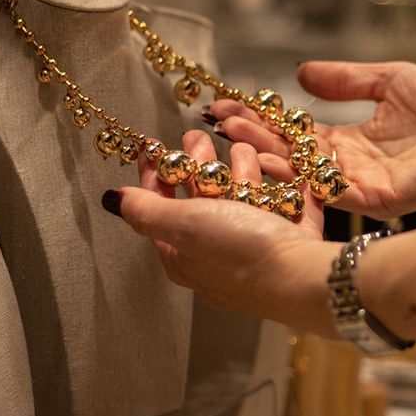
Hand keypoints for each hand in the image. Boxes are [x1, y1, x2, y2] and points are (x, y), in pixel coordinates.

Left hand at [113, 131, 337, 331]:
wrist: (304, 276)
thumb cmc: (239, 251)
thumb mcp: (183, 224)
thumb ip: (146, 210)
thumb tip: (110, 200)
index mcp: (185, 257)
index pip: (160, 211)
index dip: (154, 177)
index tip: (153, 147)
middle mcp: (219, 256)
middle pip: (204, 204)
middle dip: (201, 168)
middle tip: (197, 139)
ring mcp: (260, 249)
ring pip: (247, 201)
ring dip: (242, 171)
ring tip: (243, 149)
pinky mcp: (295, 242)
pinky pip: (287, 205)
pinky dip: (284, 184)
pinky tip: (281, 166)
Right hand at [209, 61, 415, 218]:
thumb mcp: (388, 80)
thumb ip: (345, 80)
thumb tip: (300, 72)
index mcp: (352, 142)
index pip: (297, 133)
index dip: (263, 119)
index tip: (228, 103)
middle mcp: (350, 167)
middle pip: (290, 156)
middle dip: (252, 138)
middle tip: (217, 121)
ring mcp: (361, 186)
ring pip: (302, 175)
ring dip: (266, 156)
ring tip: (233, 136)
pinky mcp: (377, 198)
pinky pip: (330, 190)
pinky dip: (300, 177)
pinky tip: (273, 160)